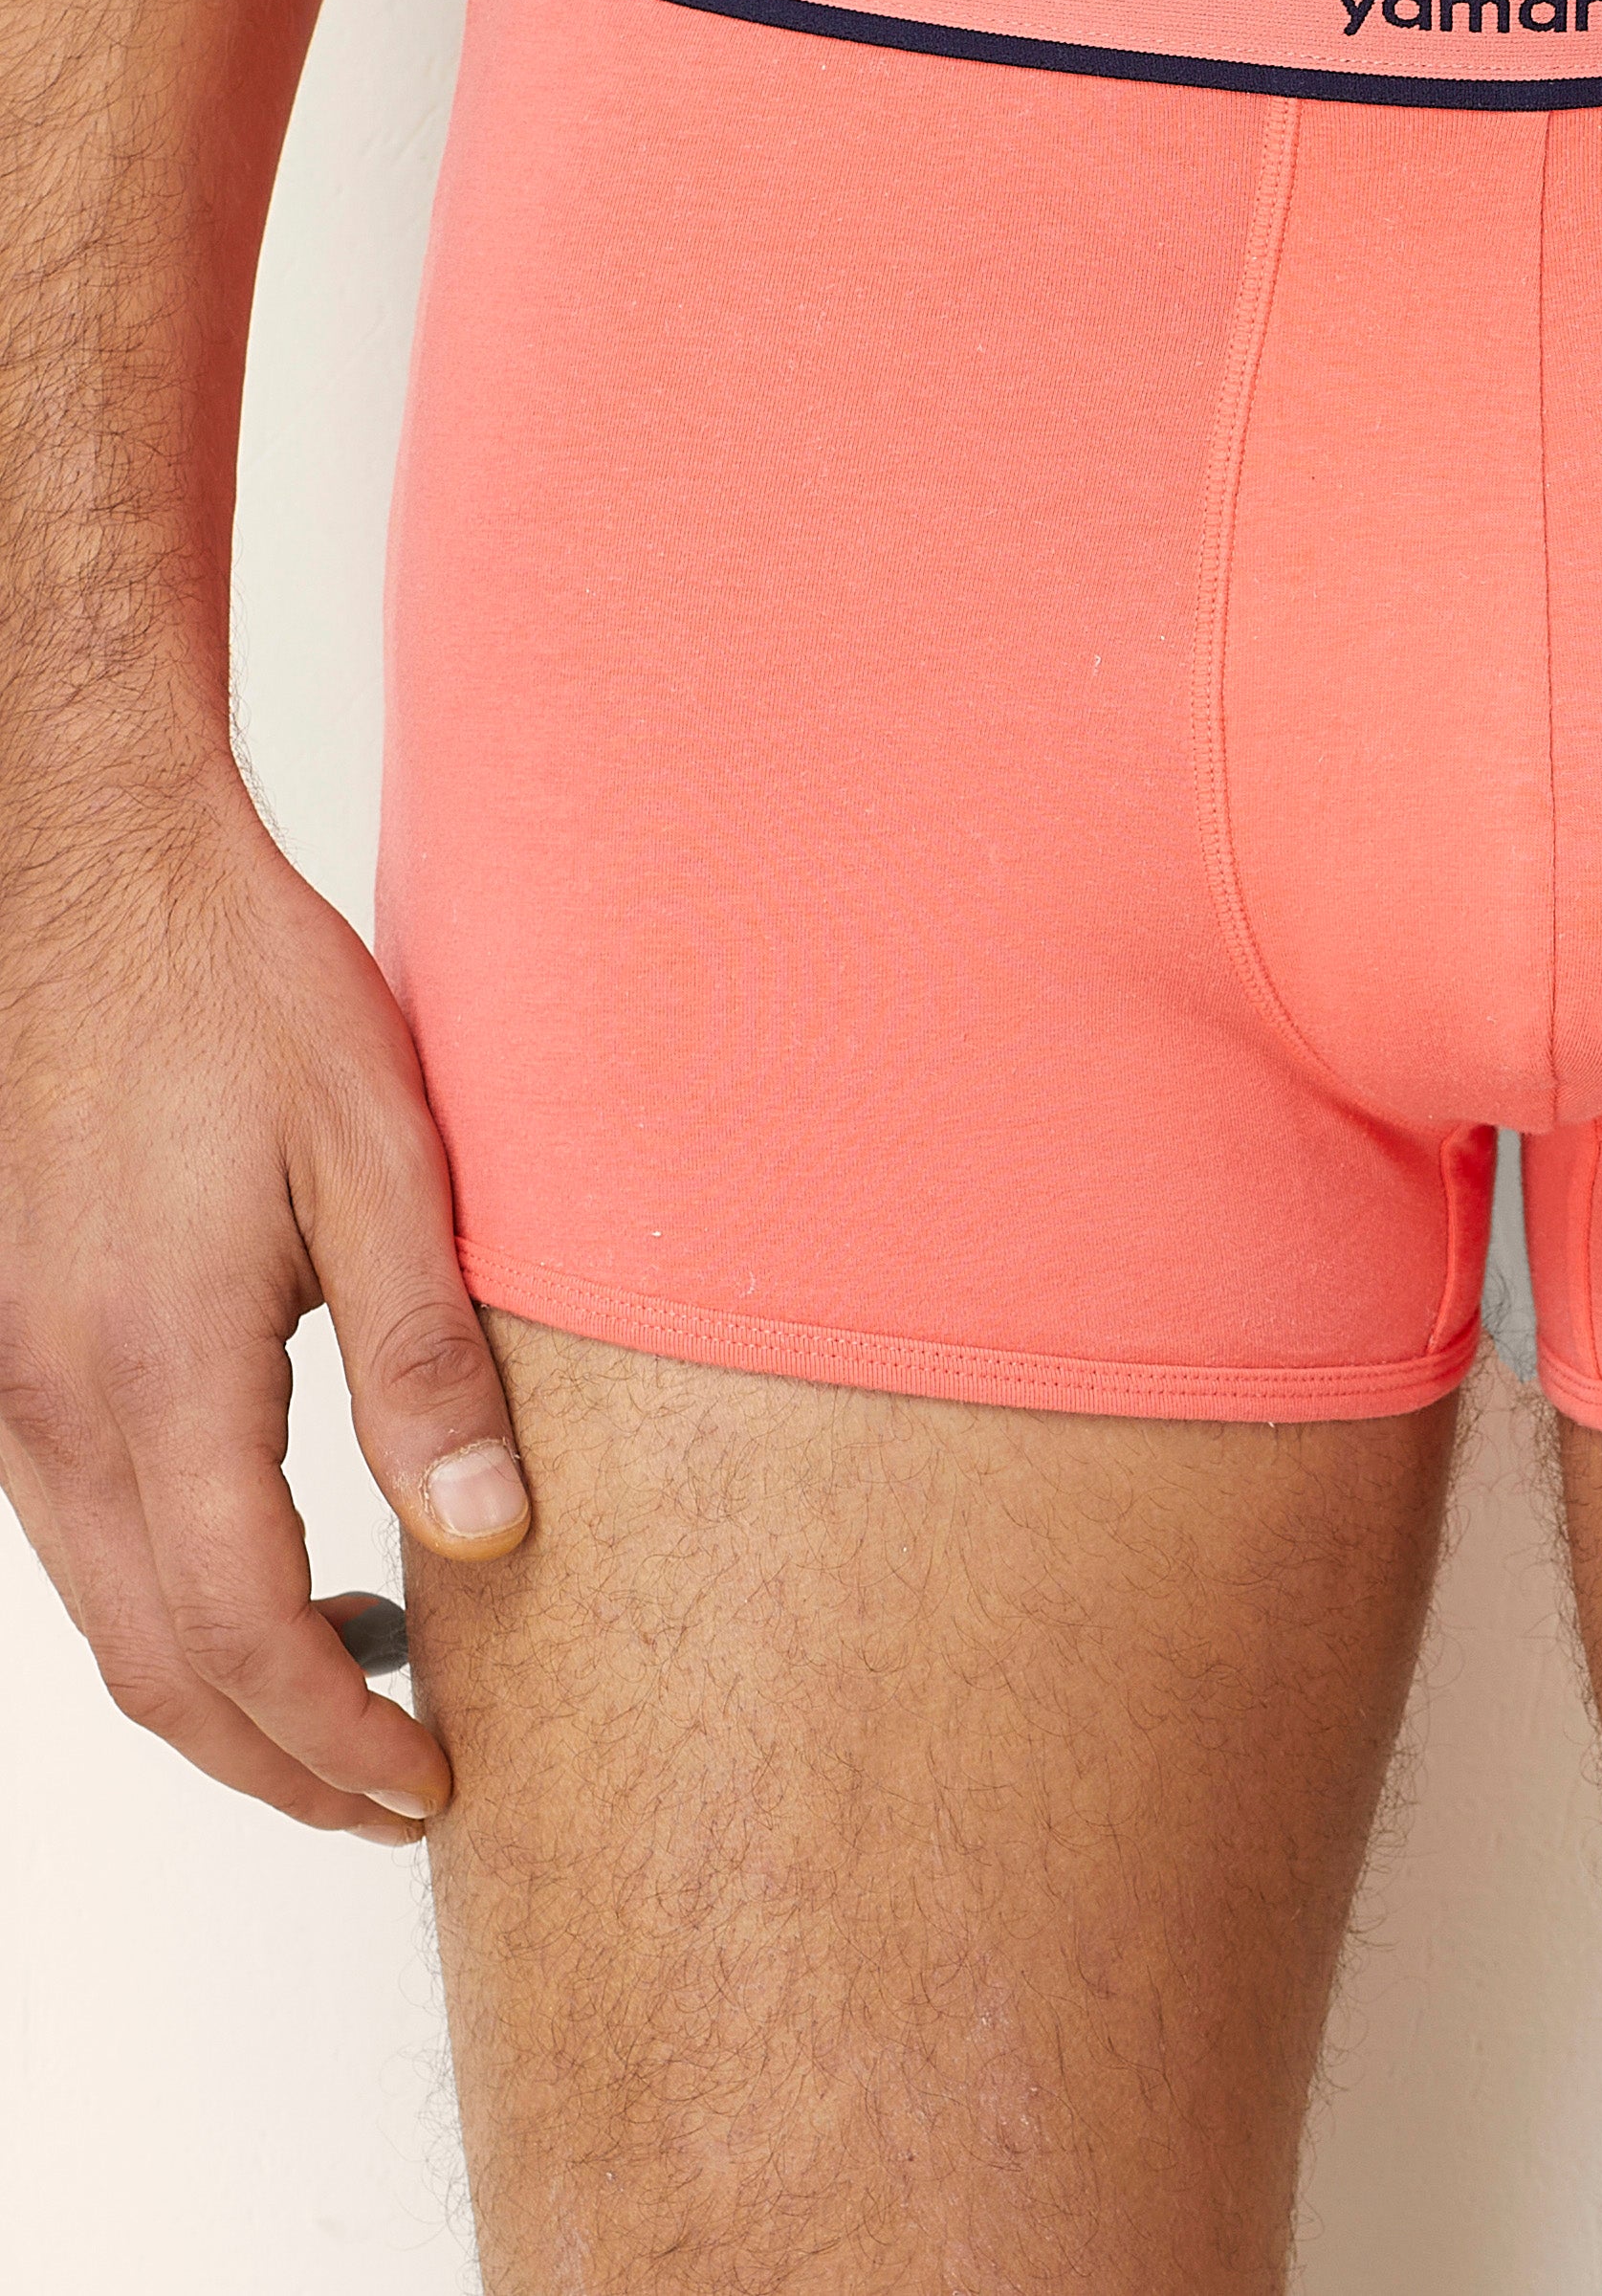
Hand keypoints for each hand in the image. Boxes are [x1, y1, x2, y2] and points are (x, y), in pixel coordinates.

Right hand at [0, 761, 528, 1839]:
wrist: (84, 870)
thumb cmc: (237, 987)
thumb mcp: (382, 1154)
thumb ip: (427, 1355)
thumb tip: (489, 1529)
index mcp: (157, 1367)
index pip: (243, 1636)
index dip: (338, 1743)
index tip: (431, 1788)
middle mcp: (51, 1399)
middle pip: (156, 1665)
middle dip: (278, 1763)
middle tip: (398, 1796)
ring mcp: (4, 1377)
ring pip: (102, 1610)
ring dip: (218, 1688)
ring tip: (357, 1696)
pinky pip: (71, 1529)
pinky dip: (161, 1597)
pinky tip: (263, 1569)